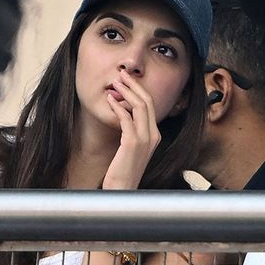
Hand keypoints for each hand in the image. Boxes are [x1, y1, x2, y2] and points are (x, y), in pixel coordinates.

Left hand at [102, 70, 160, 189]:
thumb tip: (122, 113)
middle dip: (134, 84)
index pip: (150, 105)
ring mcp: (145, 139)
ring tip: (114, 83)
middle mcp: (154, 135)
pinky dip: (118, 106)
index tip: (127, 80)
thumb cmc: (123, 171)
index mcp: (155, 135)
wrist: (122, 190)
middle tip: (121, 74)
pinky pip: (126, 117)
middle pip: (147, 101)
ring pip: (140, 106)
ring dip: (126, 91)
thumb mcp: (130, 148)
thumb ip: (130, 131)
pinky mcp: (133, 143)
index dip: (139, 89)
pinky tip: (109, 100)